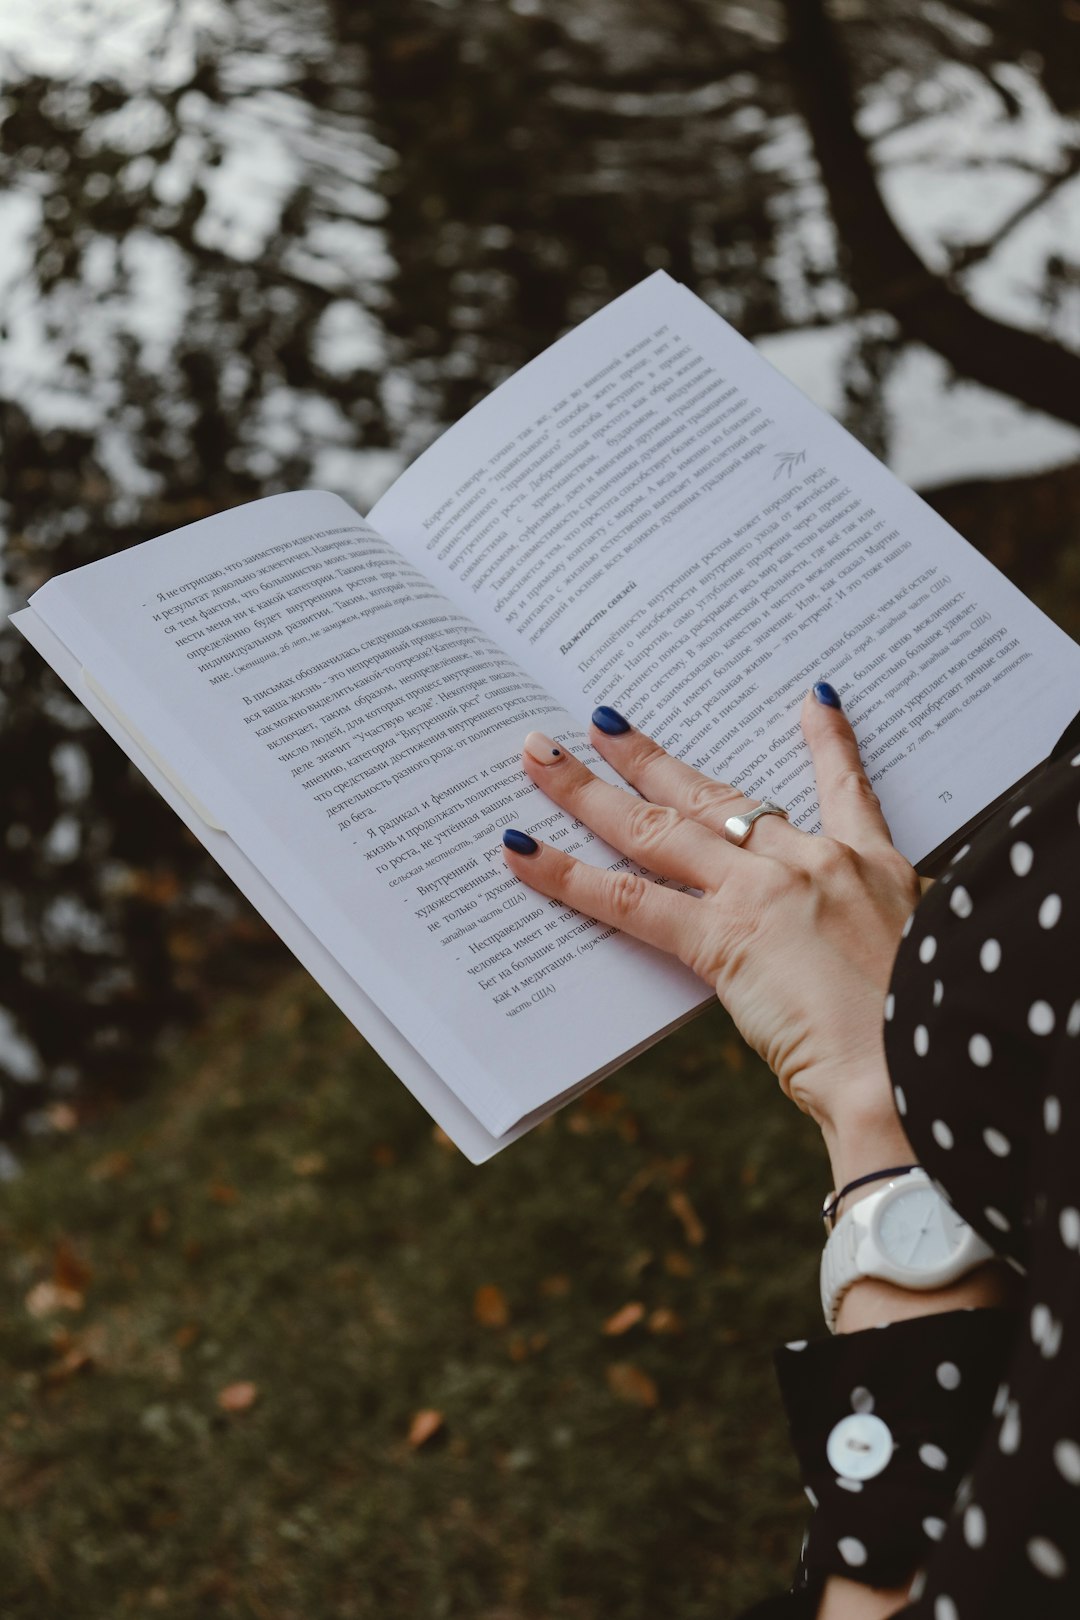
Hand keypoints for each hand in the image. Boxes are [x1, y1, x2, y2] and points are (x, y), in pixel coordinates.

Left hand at [500, 688, 921, 1136]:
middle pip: (716, 797)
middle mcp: (812, 863)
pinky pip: (629, 900)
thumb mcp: (919, 966)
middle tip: (603, 723)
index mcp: (873, 869)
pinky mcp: (723, 937)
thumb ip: (873, 941)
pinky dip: (568, 875)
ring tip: (543, 757)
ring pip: (658, 830)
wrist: (911, 1072)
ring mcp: (763, 893)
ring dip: (592, 791)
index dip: (827, 744)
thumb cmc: (923, 1042)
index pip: (846, 792)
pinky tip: (522, 852)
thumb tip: (839, 954)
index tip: (810, 704)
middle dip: (651, 759)